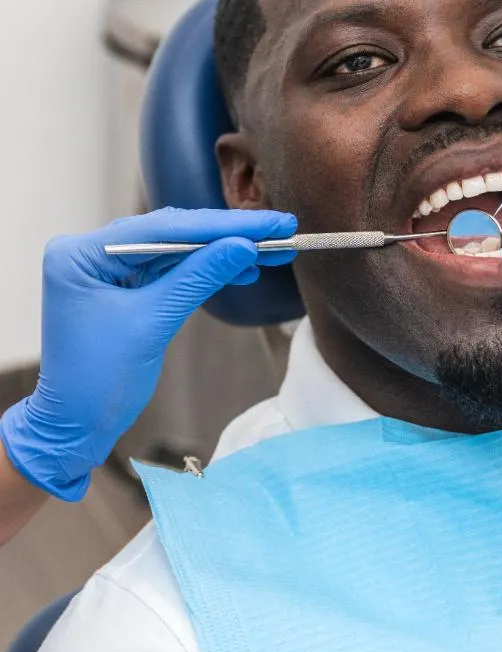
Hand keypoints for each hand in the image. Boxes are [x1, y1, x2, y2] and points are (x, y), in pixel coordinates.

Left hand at [0, 207, 296, 500]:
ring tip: (271, 252)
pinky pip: (171, 270)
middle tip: (278, 230)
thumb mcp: (153, 323)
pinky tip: (241, 268)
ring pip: (176, 250)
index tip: (268, 223)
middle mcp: (90, 251)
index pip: (163, 229)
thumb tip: (243, 245)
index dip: (221, 226)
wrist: (74, 427)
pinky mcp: (124, 285)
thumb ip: (197, 277)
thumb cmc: (96, 381)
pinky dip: (206, 270)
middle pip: (171, 233)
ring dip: (222, 252)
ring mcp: (106, 267)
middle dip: (227, 235)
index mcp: (81, 253)